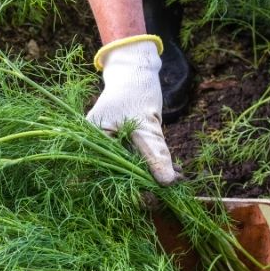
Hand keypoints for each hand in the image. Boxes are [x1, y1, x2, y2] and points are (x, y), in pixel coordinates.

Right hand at [86, 36, 180, 185]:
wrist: (135, 71)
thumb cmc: (134, 92)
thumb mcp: (146, 125)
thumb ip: (154, 154)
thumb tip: (168, 183)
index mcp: (91, 141)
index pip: (106, 173)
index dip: (127, 188)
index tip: (151, 199)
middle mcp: (95, 145)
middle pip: (118, 174)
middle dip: (145, 182)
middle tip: (171, 187)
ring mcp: (109, 144)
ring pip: (130, 168)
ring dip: (153, 174)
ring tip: (178, 177)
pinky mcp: (122, 143)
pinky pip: (136, 159)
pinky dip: (153, 164)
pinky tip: (174, 170)